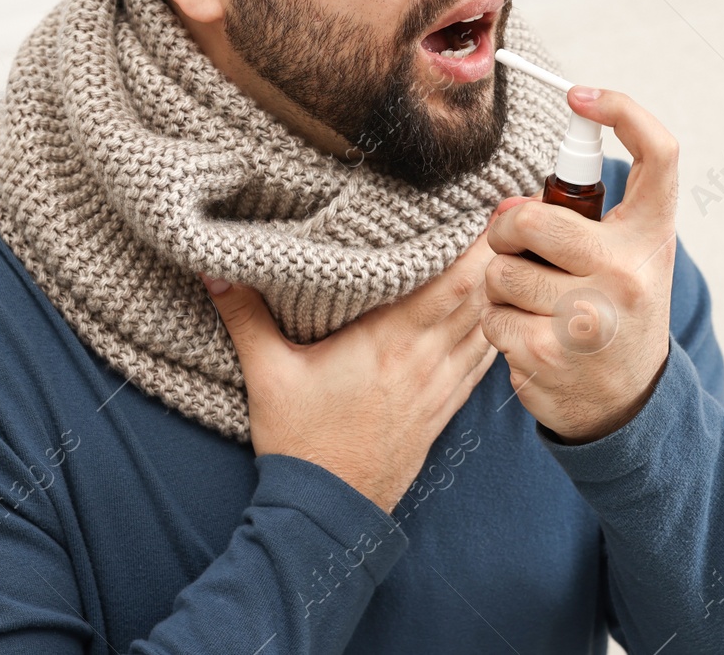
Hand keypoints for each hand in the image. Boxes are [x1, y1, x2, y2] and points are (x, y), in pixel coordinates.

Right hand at [202, 232, 499, 512]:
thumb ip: (245, 316)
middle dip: (498, 258)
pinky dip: (492, 332)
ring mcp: (439, 388)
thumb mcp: (267, 374)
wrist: (328, 513)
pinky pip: (481, 363)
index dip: (477, 246)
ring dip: (499, 293)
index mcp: (390, 343)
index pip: (451, 285)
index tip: (487, 210)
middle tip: (509, 221)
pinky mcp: (443, 411)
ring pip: (485, 329)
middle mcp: (425, 361)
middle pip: (479, 299)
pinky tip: (496, 315)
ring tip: (510, 257)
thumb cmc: (300, 443)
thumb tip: (213, 268)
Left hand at [481, 85, 677, 444]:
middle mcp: (629, 272)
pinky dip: (497, 323)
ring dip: (501, 284)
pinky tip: (529, 334)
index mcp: (651, 236)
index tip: (579, 95)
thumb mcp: (623, 255)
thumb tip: (507, 207)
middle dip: (505, 229)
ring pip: (501, 271)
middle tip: (515, 243)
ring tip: (533, 300)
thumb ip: (579, 218)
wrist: (627, 400)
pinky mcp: (552, 354)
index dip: (621, 109)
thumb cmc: (615, 307)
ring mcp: (590, 317)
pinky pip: (491, 316)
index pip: (657, 153)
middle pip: (531, 219)